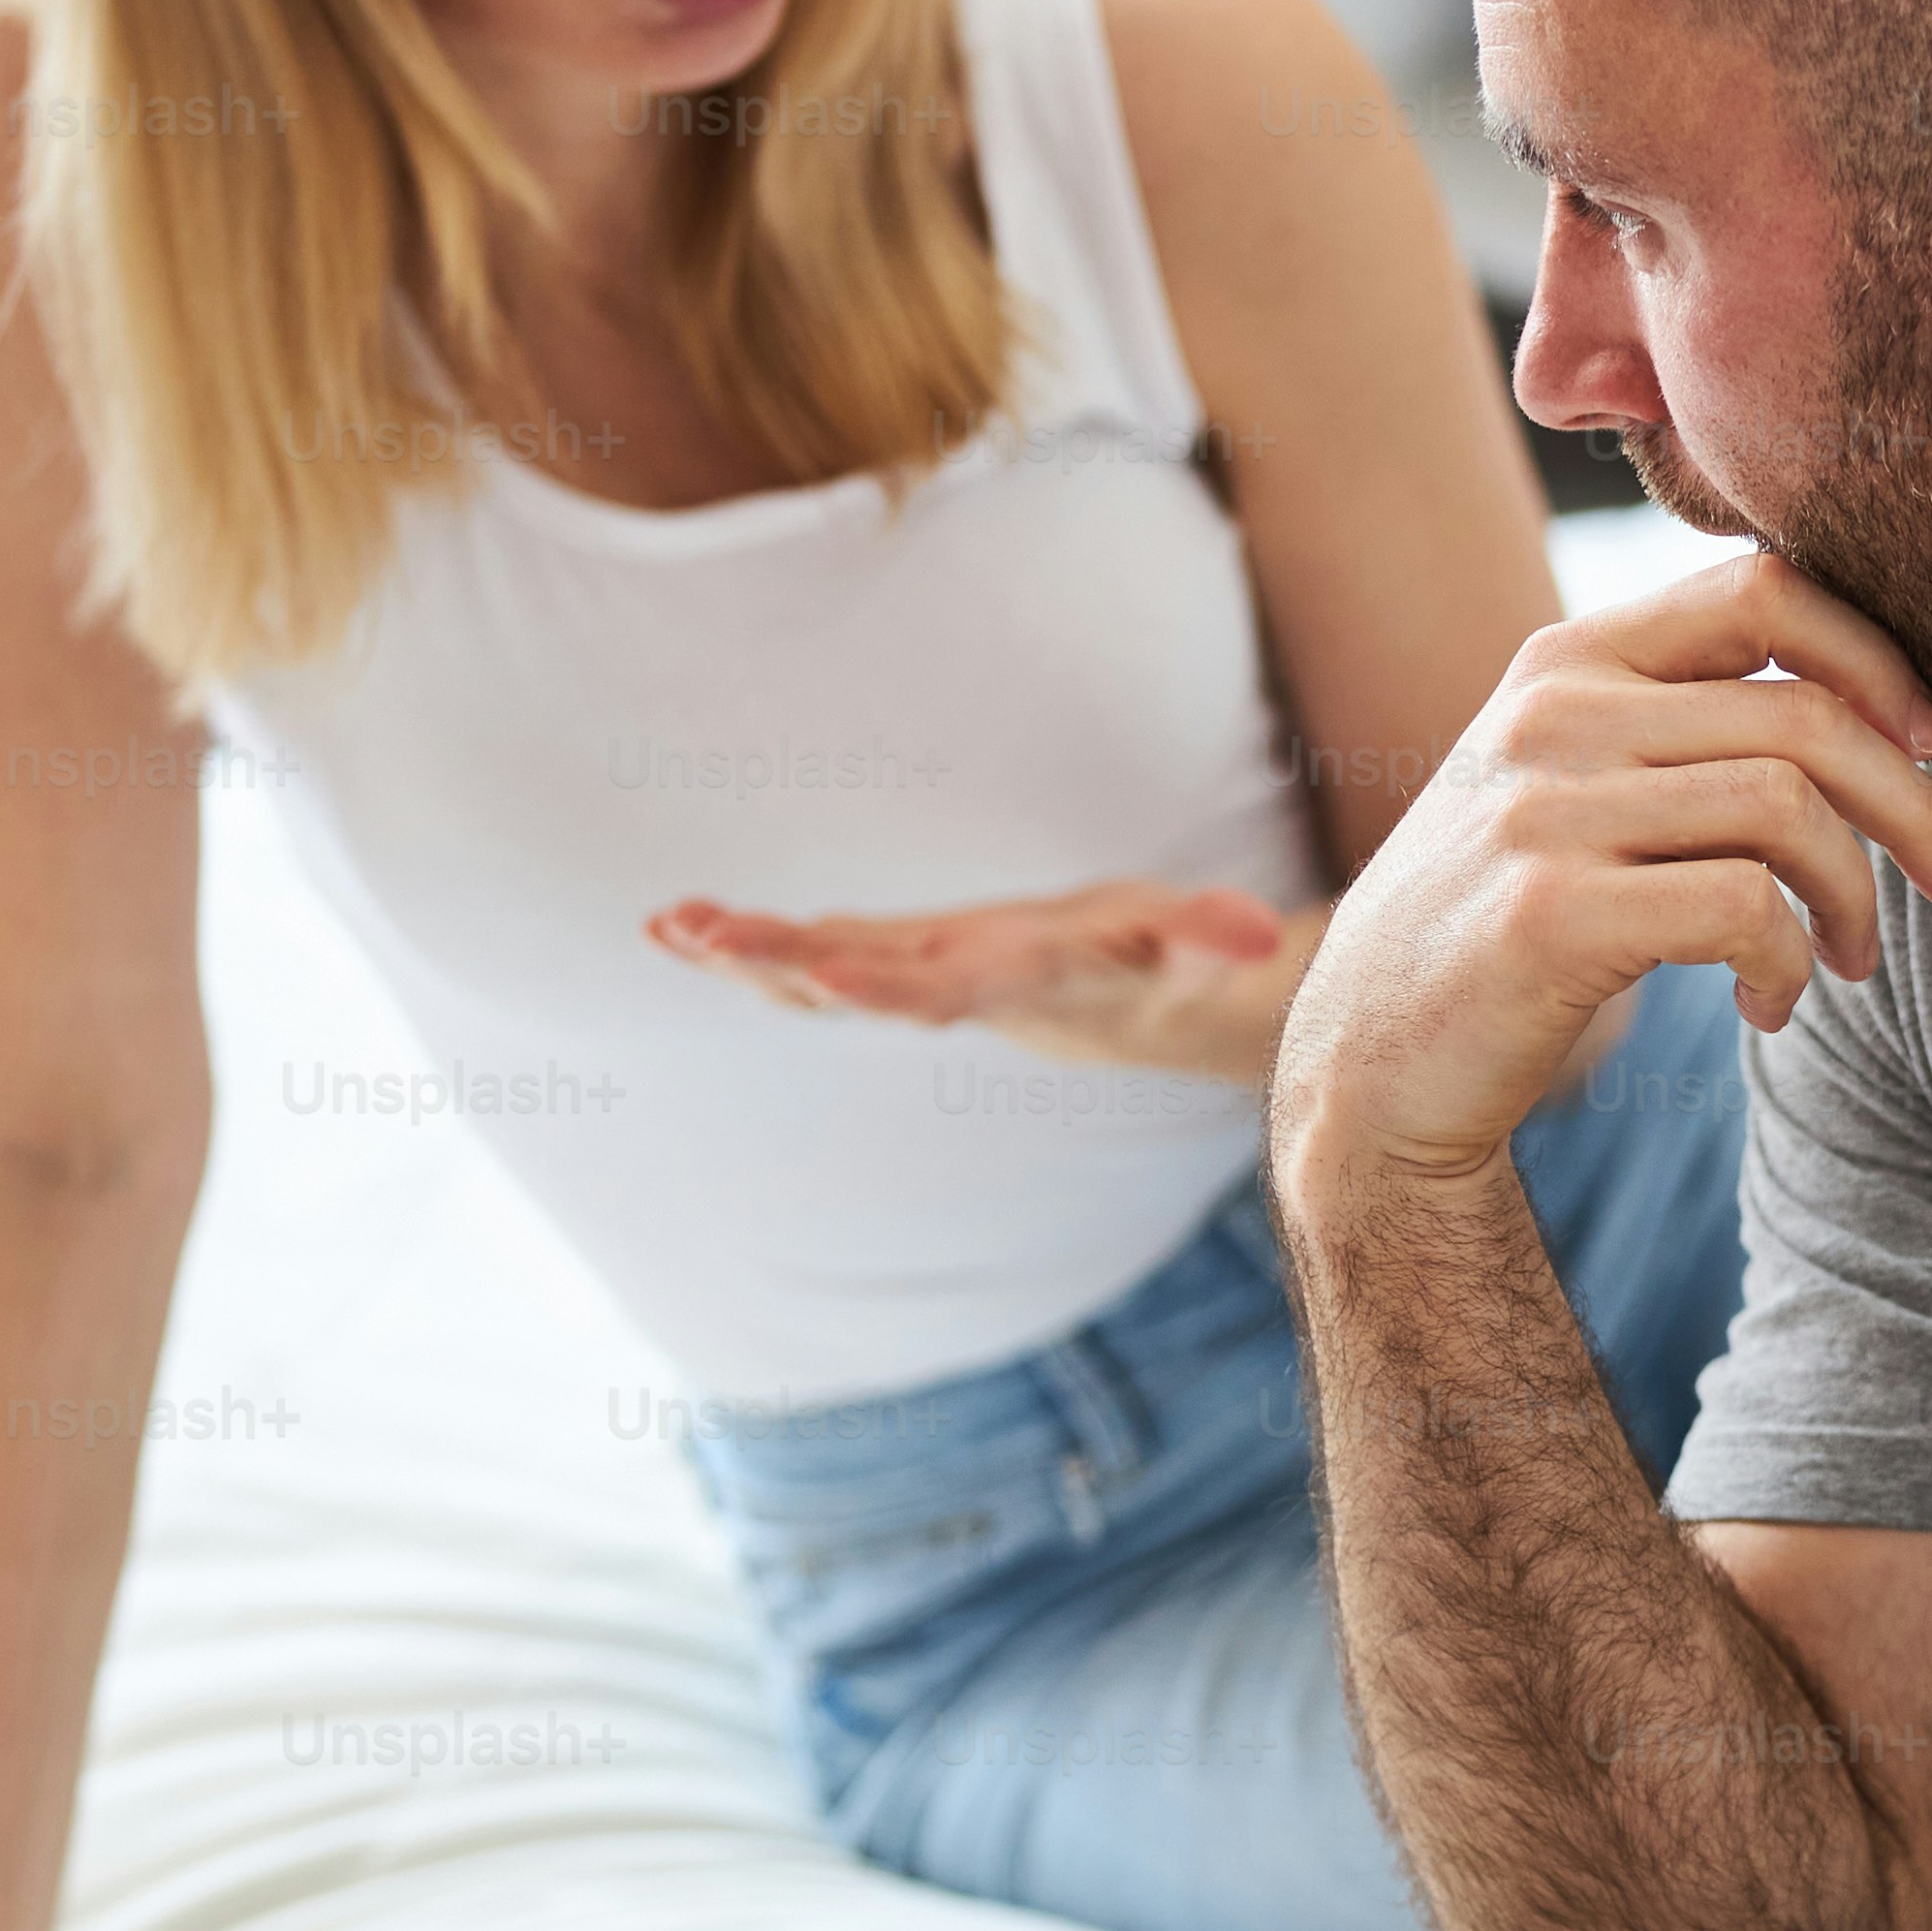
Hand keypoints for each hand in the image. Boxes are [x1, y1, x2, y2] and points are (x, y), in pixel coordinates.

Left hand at [648, 879, 1313, 1091]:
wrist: (1128, 1007)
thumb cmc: (1168, 962)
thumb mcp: (1201, 945)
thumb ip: (1220, 937)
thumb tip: (1262, 936)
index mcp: (1019, 985)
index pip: (948, 993)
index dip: (889, 988)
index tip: (829, 978)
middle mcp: (951, 991)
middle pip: (856, 984)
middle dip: (781, 963)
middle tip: (705, 936)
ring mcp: (911, 981)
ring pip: (815, 974)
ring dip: (740, 957)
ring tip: (671, 926)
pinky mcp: (887, 962)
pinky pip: (803, 955)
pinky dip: (739, 944)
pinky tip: (669, 923)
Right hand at [1272, 550, 1931, 1203]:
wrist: (1368, 1067)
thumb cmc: (1504, 927)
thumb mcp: (1567, 786)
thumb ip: (1676, 725)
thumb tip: (1877, 707)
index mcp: (1569, 661)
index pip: (1764, 588)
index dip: (1877, 658)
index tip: (1930, 742)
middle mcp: (1553, 715)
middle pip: (1804, 715)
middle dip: (1917, 808)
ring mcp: (1543, 810)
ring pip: (1788, 809)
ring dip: (1857, 897)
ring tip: (1851, 959)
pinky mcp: (1549, 914)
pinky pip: (1743, 910)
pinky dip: (1790, 965)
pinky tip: (1770, 1004)